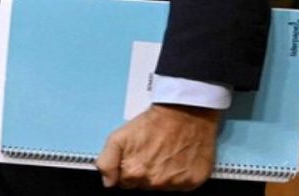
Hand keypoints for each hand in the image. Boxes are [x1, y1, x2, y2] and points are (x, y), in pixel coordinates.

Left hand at [96, 104, 219, 190]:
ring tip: (165, 153)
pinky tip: (177, 159)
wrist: (184, 114)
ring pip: (161, 186)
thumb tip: (107, 181)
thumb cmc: (154, 123)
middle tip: (151, 151)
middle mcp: (154, 182)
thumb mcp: (118, 136)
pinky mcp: (192, 182)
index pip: (124, 183)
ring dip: (161, 173)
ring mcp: (174, 184)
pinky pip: (181, 185)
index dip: (128, 168)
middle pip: (143, 185)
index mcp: (134, 173)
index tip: (135, 156)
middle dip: (144, 171)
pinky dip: (179, 175)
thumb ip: (106, 162)